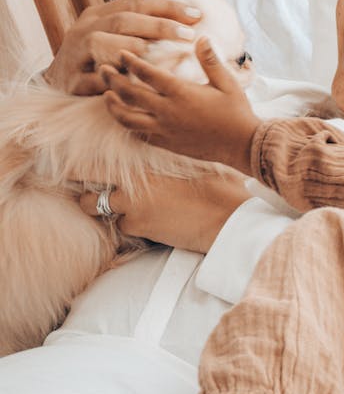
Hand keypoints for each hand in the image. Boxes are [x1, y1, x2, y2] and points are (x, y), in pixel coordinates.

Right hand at [42, 0, 203, 94]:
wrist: (59, 82)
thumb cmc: (96, 55)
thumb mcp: (111, 31)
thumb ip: (134, 16)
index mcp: (98, 14)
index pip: (137, 4)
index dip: (167, 7)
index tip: (197, 16)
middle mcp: (84, 29)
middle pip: (124, 21)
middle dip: (160, 27)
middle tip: (189, 35)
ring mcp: (75, 53)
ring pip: (104, 45)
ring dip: (135, 50)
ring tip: (164, 57)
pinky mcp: (72, 80)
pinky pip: (96, 79)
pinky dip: (117, 80)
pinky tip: (140, 84)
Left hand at [76, 169, 251, 252]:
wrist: (228, 217)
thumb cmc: (217, 187)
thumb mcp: (190, 166)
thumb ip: (164, 165)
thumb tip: (157, 162)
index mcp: (141, 169)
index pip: (92, 169)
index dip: (75, 171)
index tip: (66, 171)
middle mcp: (130, 190)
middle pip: (88, 198)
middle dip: (90, 200)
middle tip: (101, 198)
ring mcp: (134, 212)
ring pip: (110, 216)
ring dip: (119, 215)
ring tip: (141, 212)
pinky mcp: (142, 231)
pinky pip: (129, 229)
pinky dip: (138, 227)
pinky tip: (158, 223)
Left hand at [101, 37, 259, 172]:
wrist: (243, 145)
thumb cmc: (237, 112)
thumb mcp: (228, 83)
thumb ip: (211, 60)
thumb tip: (201, 37)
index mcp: (181, 93)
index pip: (147, 73)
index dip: (130, 60)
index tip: (121, 52)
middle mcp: (168, 111)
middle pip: (129, 93)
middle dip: (112, 79)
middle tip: (103, 69)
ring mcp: (164, 129)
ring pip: (126, 118)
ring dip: (113, 105)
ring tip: (107, 95)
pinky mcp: (166, 143)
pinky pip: (138, 134)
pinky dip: (127, 125)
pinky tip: (125, 116)